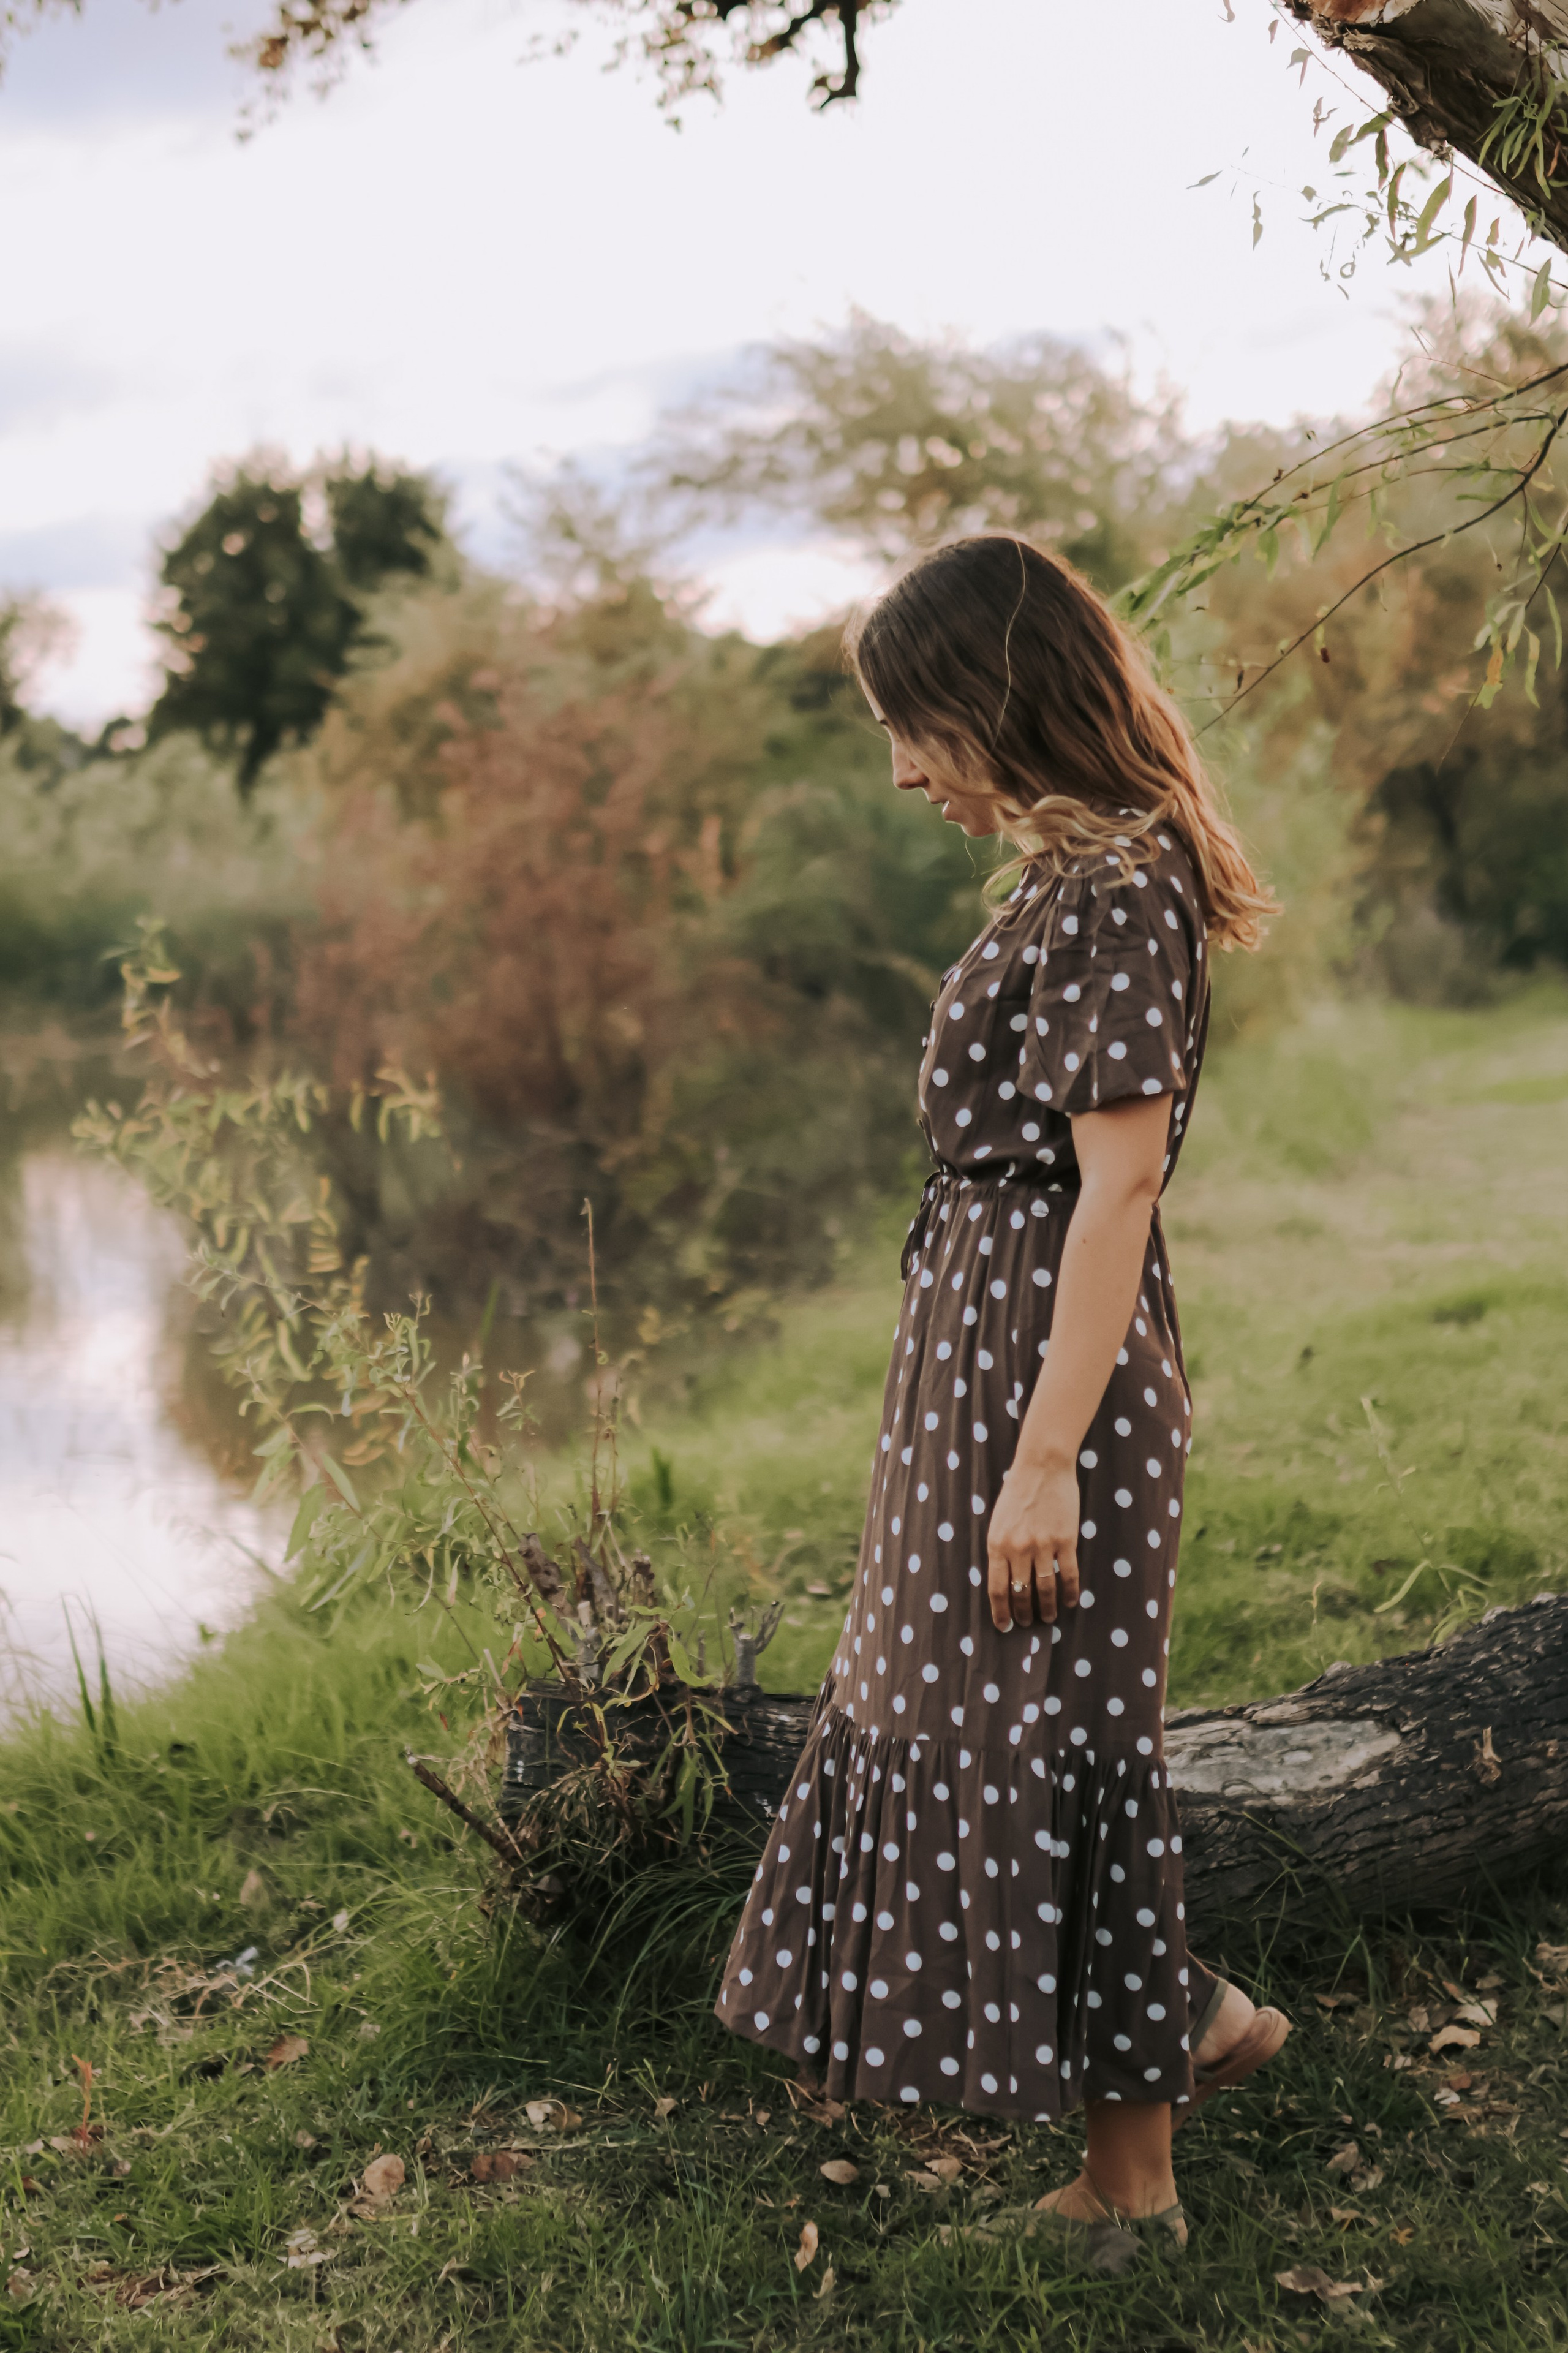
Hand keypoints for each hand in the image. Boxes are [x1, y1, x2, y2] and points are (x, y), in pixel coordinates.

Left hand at [987, 1451, 1080, 1630]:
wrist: (1042, 1467)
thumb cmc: (1017, 1492)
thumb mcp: (998, 1521)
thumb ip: (1000, 1549)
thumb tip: (1005, 1579)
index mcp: (997, 1544)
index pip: (996, 1588)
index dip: (1001, 1611)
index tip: (1004, 1626)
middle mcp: (1018, 1548)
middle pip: (1020, 1592)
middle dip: (1023, 1613)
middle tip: (1027, 1624)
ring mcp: (1043, 1545)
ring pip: (1045, 1588)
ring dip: (1047, 1608)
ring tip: (1049, 1617)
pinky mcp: (1065, 1540)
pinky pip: (1068, 1575)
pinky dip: (1070, 1592)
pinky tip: (1071, 1601)